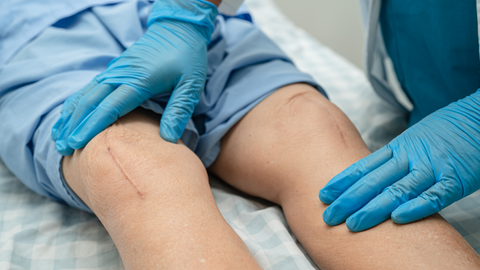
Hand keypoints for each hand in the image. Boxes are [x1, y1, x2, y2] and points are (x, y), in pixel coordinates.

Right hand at [51, 0, 217, 155]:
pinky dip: (76, 102)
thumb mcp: (191, 85)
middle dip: (75, 126)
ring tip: (58, 137)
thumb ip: (179, 111)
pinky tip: (68, 114)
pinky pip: (90, 87)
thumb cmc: (187, 58)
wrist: (179, 28)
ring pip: (86, 94)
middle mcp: (121, 75)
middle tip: (63, 149)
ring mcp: (115, 70)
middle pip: (91, 102)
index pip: (109, 107)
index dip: (92, 127)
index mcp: (139, 81)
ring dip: (71, 115)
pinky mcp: (114, 69)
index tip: (78, 144)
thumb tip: (168, 139)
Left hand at [319, 90, 479, 231]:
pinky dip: (416, 207)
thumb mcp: (412, 140)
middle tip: (328, 216)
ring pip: (398, 189)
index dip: (342, 182)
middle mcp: (410, 157)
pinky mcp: (455, 179)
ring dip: (373, 208)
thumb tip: (368, 177)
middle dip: (349, 200)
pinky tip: (397, 219)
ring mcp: (432, 167)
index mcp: (398, 148)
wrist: (478, 116)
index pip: (364, 167)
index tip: (323, 195)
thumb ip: (393, 158)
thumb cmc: (444, 132)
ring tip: (353, 223)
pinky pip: (434, 196)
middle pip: (374, 180)